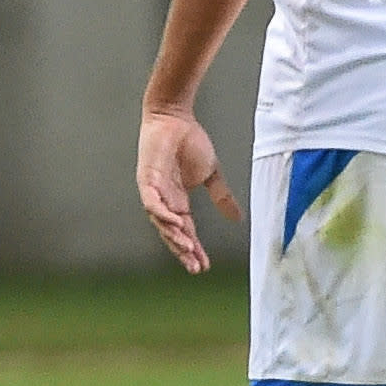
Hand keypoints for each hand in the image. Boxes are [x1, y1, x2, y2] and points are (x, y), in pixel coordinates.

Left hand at [137, 108, 241, 274]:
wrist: (175, 118)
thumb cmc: (189, 142)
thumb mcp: (211, 175)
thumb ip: (222, 197)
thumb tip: (238, 218)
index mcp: (178, 202)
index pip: (186, 232)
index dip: (194, 249)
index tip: (204, 266)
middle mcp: (164, 201)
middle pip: (172, 233)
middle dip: (183, 251)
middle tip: (195, 267)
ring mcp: (154, 191)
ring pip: (160, 222)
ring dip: (174, 236)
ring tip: (188, 249)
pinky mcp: (147, 179)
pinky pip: (152, 203)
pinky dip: (162, 214)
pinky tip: (175, 224)